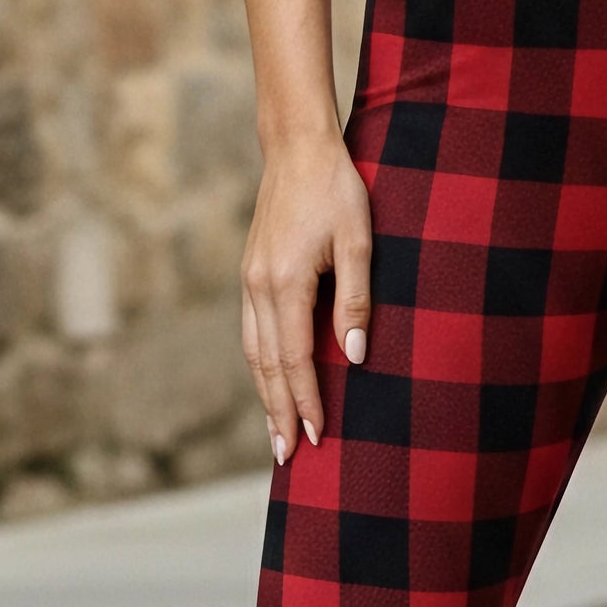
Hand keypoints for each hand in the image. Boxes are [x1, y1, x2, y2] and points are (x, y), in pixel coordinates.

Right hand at [240, 129, 371, 464]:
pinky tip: (270, 385)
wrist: (297, 149)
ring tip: (276, 434)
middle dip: (278, 414)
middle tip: (288, 458)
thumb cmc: (336, 191)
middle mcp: (258, 287)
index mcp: (284, 282)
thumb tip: (355, 358)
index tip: (318, 437)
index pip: (295, 359)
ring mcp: (249, 281)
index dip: (307, 401)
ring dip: (265, 397)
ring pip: (253, 354)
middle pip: (266, 367)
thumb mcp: (358, 243)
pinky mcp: (250, 275)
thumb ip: (355, 302)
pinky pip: (251, 334)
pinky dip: (259, 367)